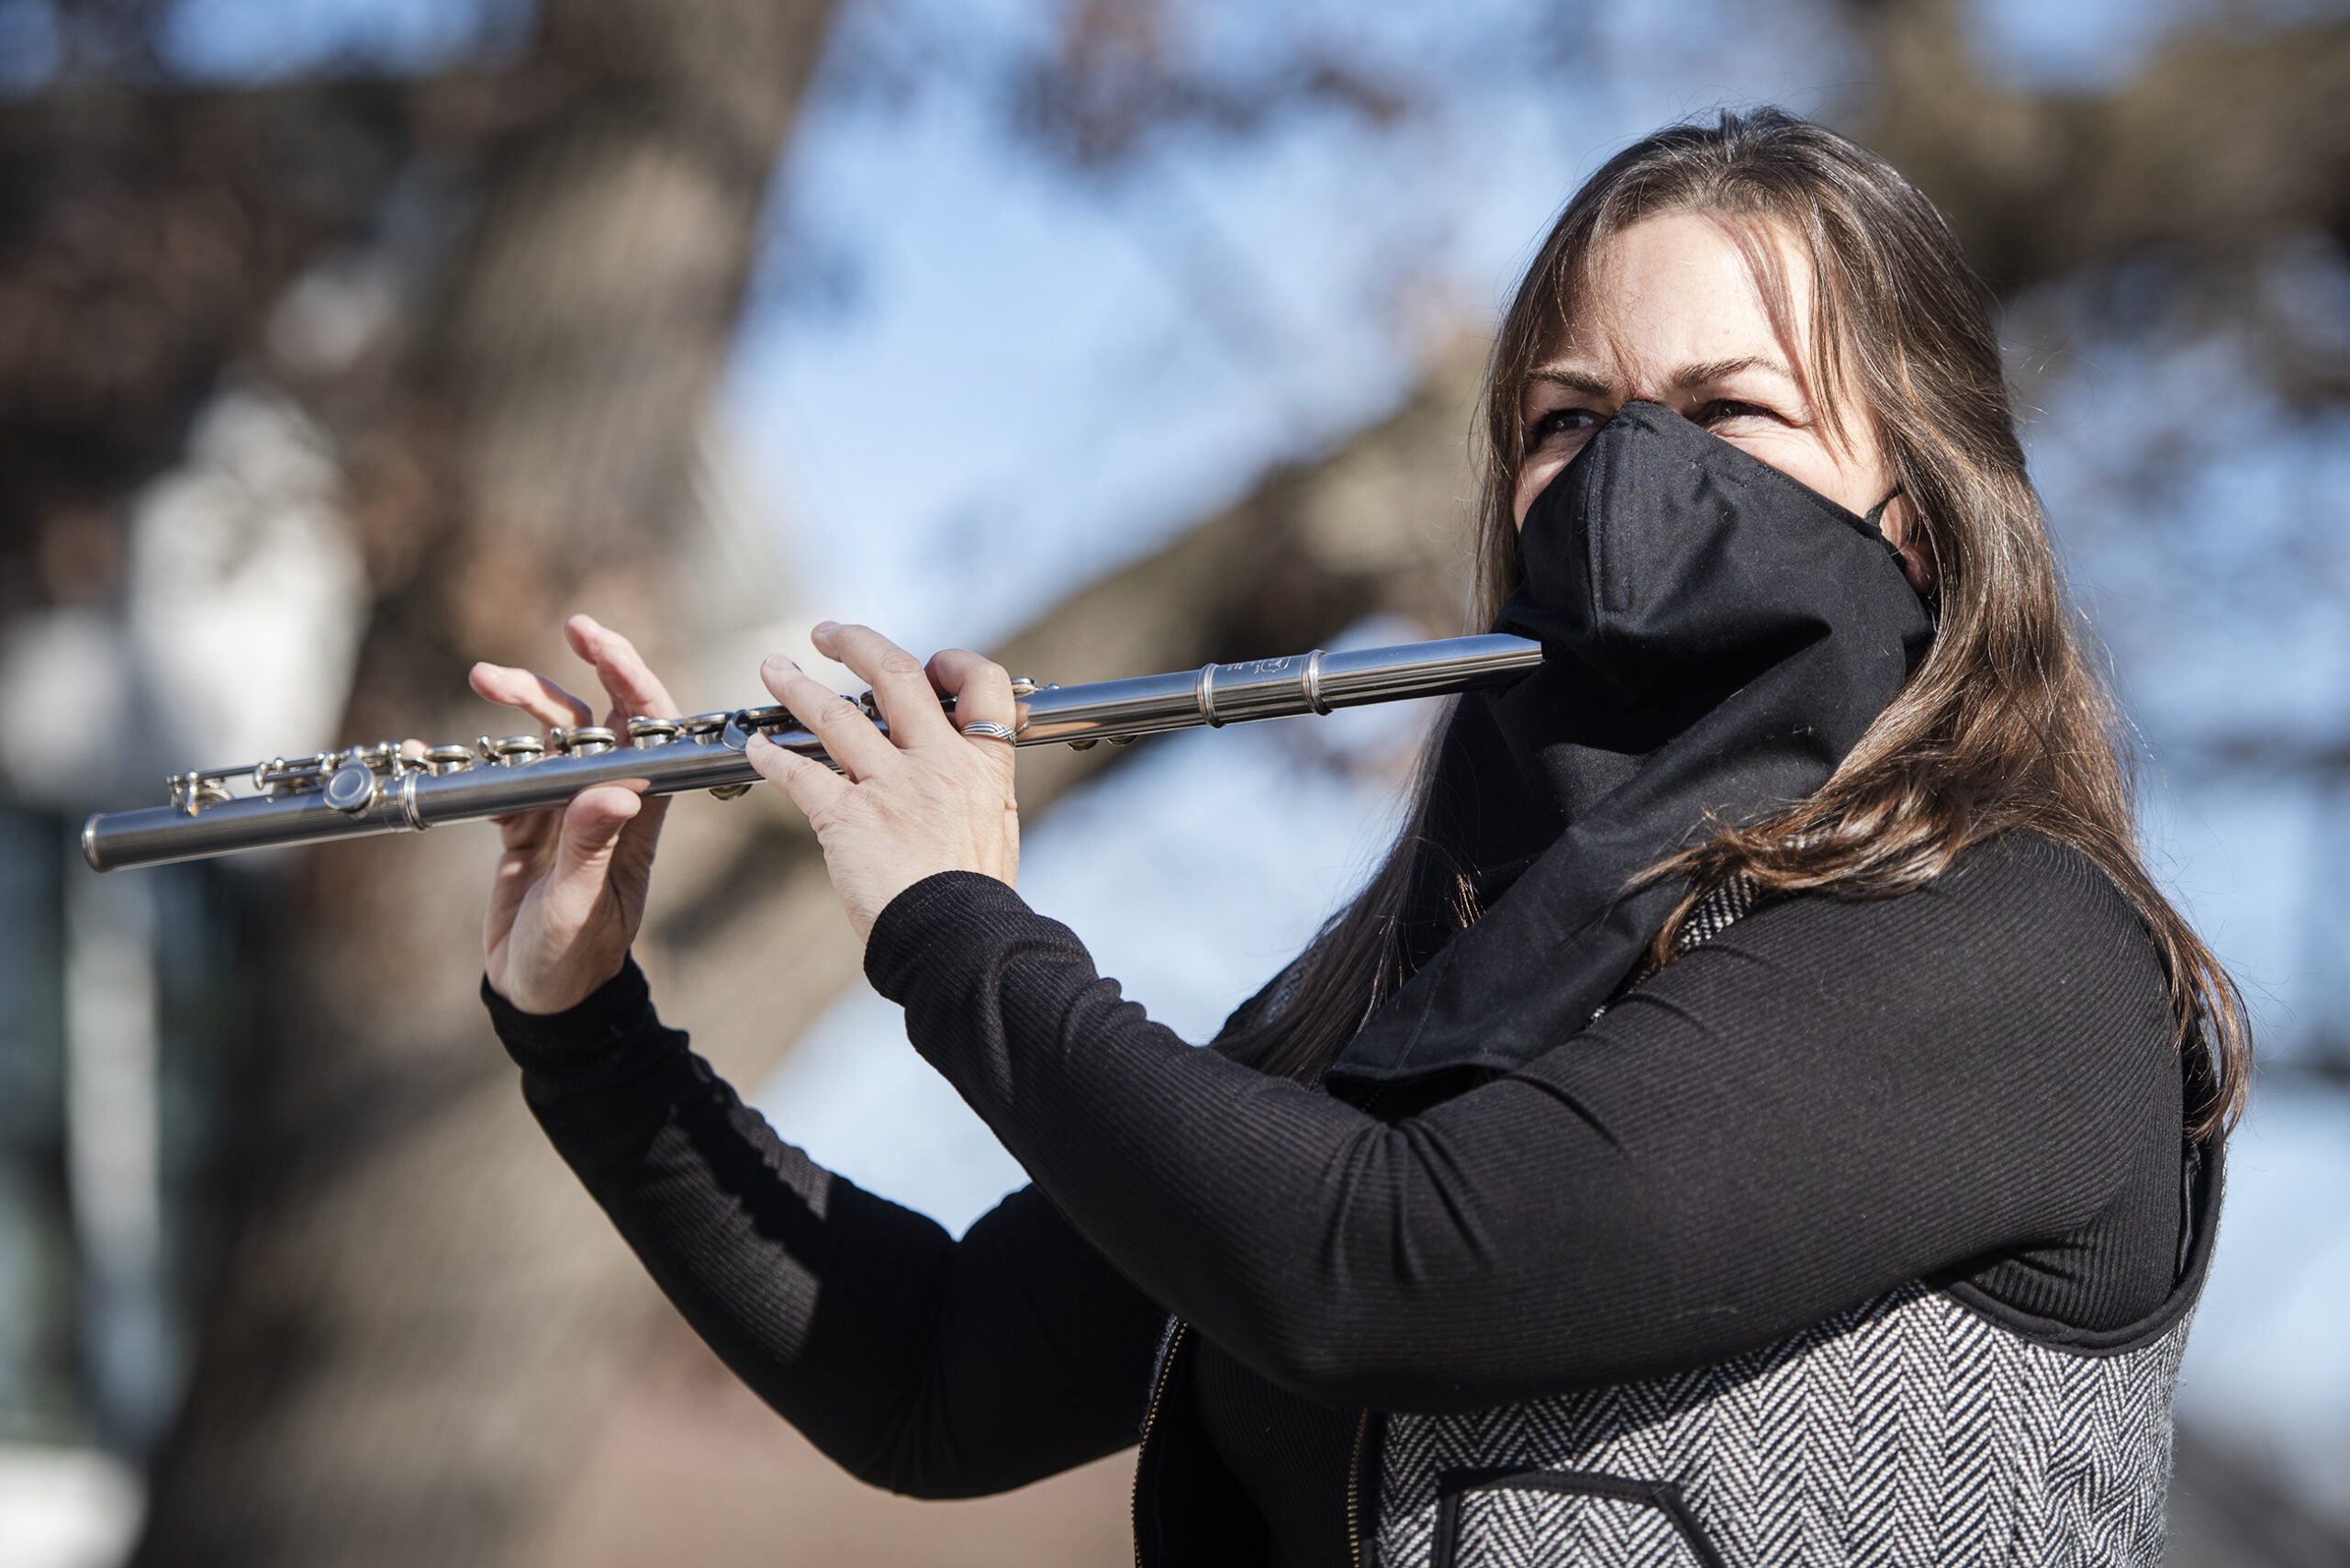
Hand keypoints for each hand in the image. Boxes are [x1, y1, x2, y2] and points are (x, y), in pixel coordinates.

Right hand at [475, 614, 680, 1013]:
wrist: (540, 997)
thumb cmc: (574, 958)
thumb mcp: (580, 906)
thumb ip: (592, 848)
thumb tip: (613, 790)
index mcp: (639, 814)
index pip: (651, 730)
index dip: (633, 679)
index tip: (601, 643)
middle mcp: (607, 801)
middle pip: (604, 719)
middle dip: (586, 670)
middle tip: (571, 626)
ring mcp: (565, 809)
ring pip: (551, 739)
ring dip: (525, 703)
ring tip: (484, 677)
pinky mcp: (526, 824)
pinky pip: (505, 775)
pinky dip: (478, 756)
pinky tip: (440, 750)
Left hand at [743, 622, 1018, 941]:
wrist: (959, 944)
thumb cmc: (977, 902)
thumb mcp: (995, 830)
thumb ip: (973, 791)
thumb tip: (959, 775)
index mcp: (982, 765)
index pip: (982, 684)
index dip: (954, 663)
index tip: (930, 666)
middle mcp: (937, 762)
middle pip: (895, 674)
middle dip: (856, 644)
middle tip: (828, 633)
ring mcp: (889, 786)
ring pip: (835, 713)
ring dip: (797, 685)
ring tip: (773, 667)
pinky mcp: (847, 819)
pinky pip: (800, 773)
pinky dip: (771, 756)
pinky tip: (755, 747)